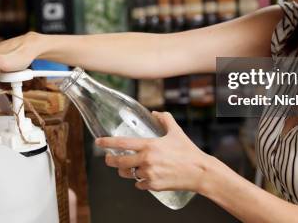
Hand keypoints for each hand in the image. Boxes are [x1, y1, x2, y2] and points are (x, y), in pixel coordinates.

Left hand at [96, 111, 210, 192]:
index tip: (98, 142)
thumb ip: (165, 119)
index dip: (107, 142)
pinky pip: (139, 184)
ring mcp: (149, 174)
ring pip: (128, 174)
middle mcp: (146, 160)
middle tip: (109, 159)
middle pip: (119, 162)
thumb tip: (155, 113)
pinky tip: (144, 177)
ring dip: (126, 171)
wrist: (199, 172)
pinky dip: (139, 181)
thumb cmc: (188, 151)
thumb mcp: (176, 132)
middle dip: (110, 161)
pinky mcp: (153, 185)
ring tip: (129, 168)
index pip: (122, 143)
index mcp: (149, 145)